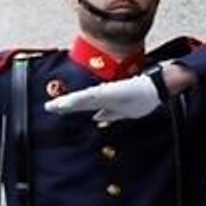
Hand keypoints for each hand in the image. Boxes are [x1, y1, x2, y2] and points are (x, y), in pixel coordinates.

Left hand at [45, 72, 161, 121]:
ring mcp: (106, 93)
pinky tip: (70, 102)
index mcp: (105, 101)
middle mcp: (103, 96)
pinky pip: (92, 97)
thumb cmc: (142, 95)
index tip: (54, 110)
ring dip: (68, 103)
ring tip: (54, 106)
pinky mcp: (110, 92)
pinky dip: (79, 100)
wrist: (158, 86)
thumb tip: (97, 119)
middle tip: (47, 108)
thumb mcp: (122, 110)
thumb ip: (109, 114)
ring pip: (83, 99)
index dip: (69, 108)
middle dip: (63, 105)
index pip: (82, 105)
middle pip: (79, 102)